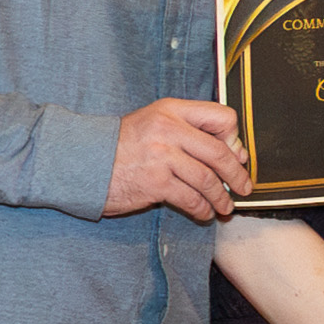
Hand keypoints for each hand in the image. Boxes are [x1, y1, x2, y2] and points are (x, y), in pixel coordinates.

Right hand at [107, 98, 249, 223]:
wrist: (80, 160)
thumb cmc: (121, 145)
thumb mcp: (154, 123)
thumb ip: (190, 131)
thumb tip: (234, 153)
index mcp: (172, 110)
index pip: (222, 117)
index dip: (234, 139)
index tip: (236, 156)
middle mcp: (169, 129)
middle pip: (219, 153)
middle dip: (237, 175)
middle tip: (243, 188)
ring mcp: (161, 156)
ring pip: (208, 179)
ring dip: (221, 198)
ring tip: (225, 207)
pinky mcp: (154, 183)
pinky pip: (190, 199)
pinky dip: (202, 209)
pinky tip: (203, 212)